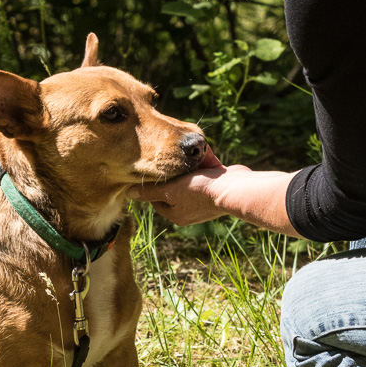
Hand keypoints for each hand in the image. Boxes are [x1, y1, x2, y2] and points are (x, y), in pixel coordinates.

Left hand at [128, 158, 301, 236]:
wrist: (236, 188)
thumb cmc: (201, 190)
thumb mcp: (170, 190)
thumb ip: (150, 191)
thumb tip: (128, 194)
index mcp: (176, 214)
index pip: (156, 196)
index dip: (153, 179)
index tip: (150, 163)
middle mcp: (189, 209)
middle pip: (172, 186)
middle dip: (172, 170)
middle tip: (169, 154)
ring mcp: (205, 198)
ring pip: (188, 177)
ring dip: (187, 165)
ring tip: (187, 152)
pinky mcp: (217, 186)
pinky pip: (204, 173)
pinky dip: (202, 163)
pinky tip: (201, 153)